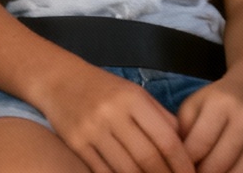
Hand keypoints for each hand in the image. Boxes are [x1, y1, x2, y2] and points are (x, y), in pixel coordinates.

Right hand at [37, 63, 195, 172]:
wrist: (57, 80)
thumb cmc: (103, 88)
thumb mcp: (135, 93)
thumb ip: (161, 117)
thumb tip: (185, 148)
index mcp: (132, 99)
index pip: (166, 140)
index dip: (182, 163)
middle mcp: (112, 114)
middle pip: (148, 158)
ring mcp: (92, 130)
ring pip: (127, 170)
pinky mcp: (76, 144)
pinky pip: (103, 171)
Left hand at [177, 68, 242, 172]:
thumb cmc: (221, 99)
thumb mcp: (196, 103)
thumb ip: (183, 129)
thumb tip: (179, 160)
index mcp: (221, 103)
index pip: (199, 145)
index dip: (186, 162)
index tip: (181, 165)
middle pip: (219, 164)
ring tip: (211, 172)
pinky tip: (231, 169)